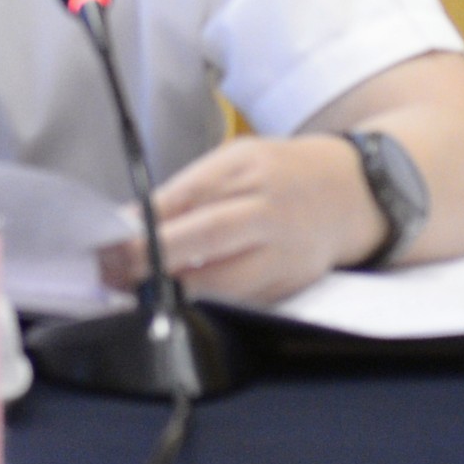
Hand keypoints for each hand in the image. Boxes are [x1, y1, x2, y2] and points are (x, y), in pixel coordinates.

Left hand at [97, 133, 382, 306]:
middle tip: (112, 270)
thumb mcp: (236, 159)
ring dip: (173, 289)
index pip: (188, 196)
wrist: (354, 193)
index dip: (145, 221)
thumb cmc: (281, 173)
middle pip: (205, 238)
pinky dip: (205, 303)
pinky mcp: (291, 285)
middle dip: (151, 259)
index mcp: (249, 170)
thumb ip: (188, 189)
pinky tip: (174, 301)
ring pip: (224, 282)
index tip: (109, 237)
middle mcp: (268, 211)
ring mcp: (283, 252)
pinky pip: (242, 301)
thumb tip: (131, 221)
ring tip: (134, 290)